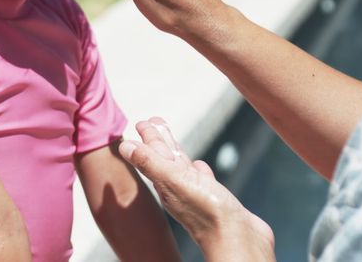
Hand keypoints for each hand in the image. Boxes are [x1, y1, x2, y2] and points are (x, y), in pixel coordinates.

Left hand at [119, 118, 274, 260]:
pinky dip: (199, 170)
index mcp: (166, 182)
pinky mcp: (216, 199)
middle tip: (155, 120)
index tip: (141, 122)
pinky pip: (203, 180)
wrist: (239, 241)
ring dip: (177, 152)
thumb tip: (123, 146)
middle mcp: (179, 188)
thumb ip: (150, 163)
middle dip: (160, 139)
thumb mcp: (175, 182)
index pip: (153, 154)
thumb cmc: (207, 213)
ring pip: (183, 168)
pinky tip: (199, 166)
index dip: (148, 137)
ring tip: (173, 142)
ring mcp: (198, 194)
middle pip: (166, 158)